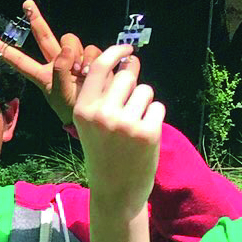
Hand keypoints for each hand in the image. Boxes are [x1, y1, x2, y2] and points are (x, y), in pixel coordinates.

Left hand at [0, 0, 100, 128]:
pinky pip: (91, 49)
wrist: (96, 111)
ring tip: (80, 72)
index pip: (21, 62)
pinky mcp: (90, 57)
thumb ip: (60, 69)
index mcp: (43, 75)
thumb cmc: (72, 108)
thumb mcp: (60, 92)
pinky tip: (91, 70)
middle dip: (36, 19)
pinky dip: (92, 58)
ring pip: (71, 41)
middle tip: (26, 3)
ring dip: (77, 53)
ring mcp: (73, 58)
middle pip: (44, 37)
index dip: (8, 51)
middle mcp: (56, 62)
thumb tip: (66, 49)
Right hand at [72, 45, 162, 213]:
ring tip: (134, 126)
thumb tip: (128, 61)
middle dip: (132, 85)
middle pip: (127, 77)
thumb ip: (103, 95)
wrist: (115, 193)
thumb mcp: (91, 124)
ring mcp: (125, 123)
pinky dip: (154, 118)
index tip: (127, 48)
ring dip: (144, 104)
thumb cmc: (104, 155)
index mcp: (82, 110)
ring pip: (145, 91)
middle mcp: (102, 114)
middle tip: (130, 104)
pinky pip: (158, 107)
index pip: (99, 66)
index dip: (115, 52)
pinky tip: (144, 137)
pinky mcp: (148, 132)